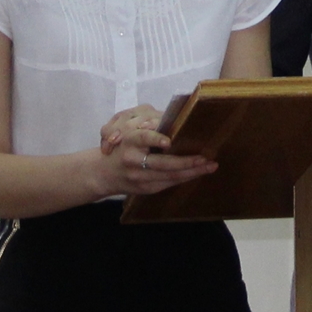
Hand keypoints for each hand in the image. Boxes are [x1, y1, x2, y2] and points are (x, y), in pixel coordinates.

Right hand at [95, 105, 214, 195]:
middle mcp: (133, 160)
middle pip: (162, 163)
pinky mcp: (145, 189)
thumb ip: (147, 129)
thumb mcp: (127, 133)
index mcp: (129, 141)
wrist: (102, 173)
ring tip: (209, 166)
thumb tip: (175, 123)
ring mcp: (139, 177)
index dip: (154, 139)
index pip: (143, 138)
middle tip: (205, 157)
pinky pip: (168, 184)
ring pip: (169, 176)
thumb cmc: (120, 147)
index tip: (168, 141)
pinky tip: (197, 173)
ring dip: (191, 172)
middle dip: (186, 162)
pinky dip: (184, 178)